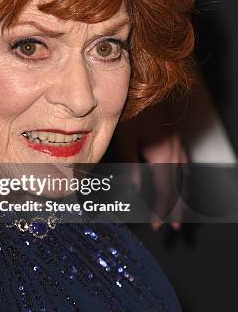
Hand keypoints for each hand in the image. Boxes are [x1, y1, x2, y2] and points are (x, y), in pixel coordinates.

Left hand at [113, 101, 187, 230]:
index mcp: (163, 154)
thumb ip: (130, 165)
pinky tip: (177, 180)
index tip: (156, 225)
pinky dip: (182, 178)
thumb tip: (134, 190)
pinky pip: (183, 163)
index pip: (166, 191)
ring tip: (179, 212)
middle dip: (176, 209)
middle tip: (173, 228)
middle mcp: (175, 150)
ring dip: (182, 196)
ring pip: (184, 175)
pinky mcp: (174, 136)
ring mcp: (177, 142)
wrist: (144, 83)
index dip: (162, 210)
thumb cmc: (132, 109)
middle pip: (180, 187)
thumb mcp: (126, 138)